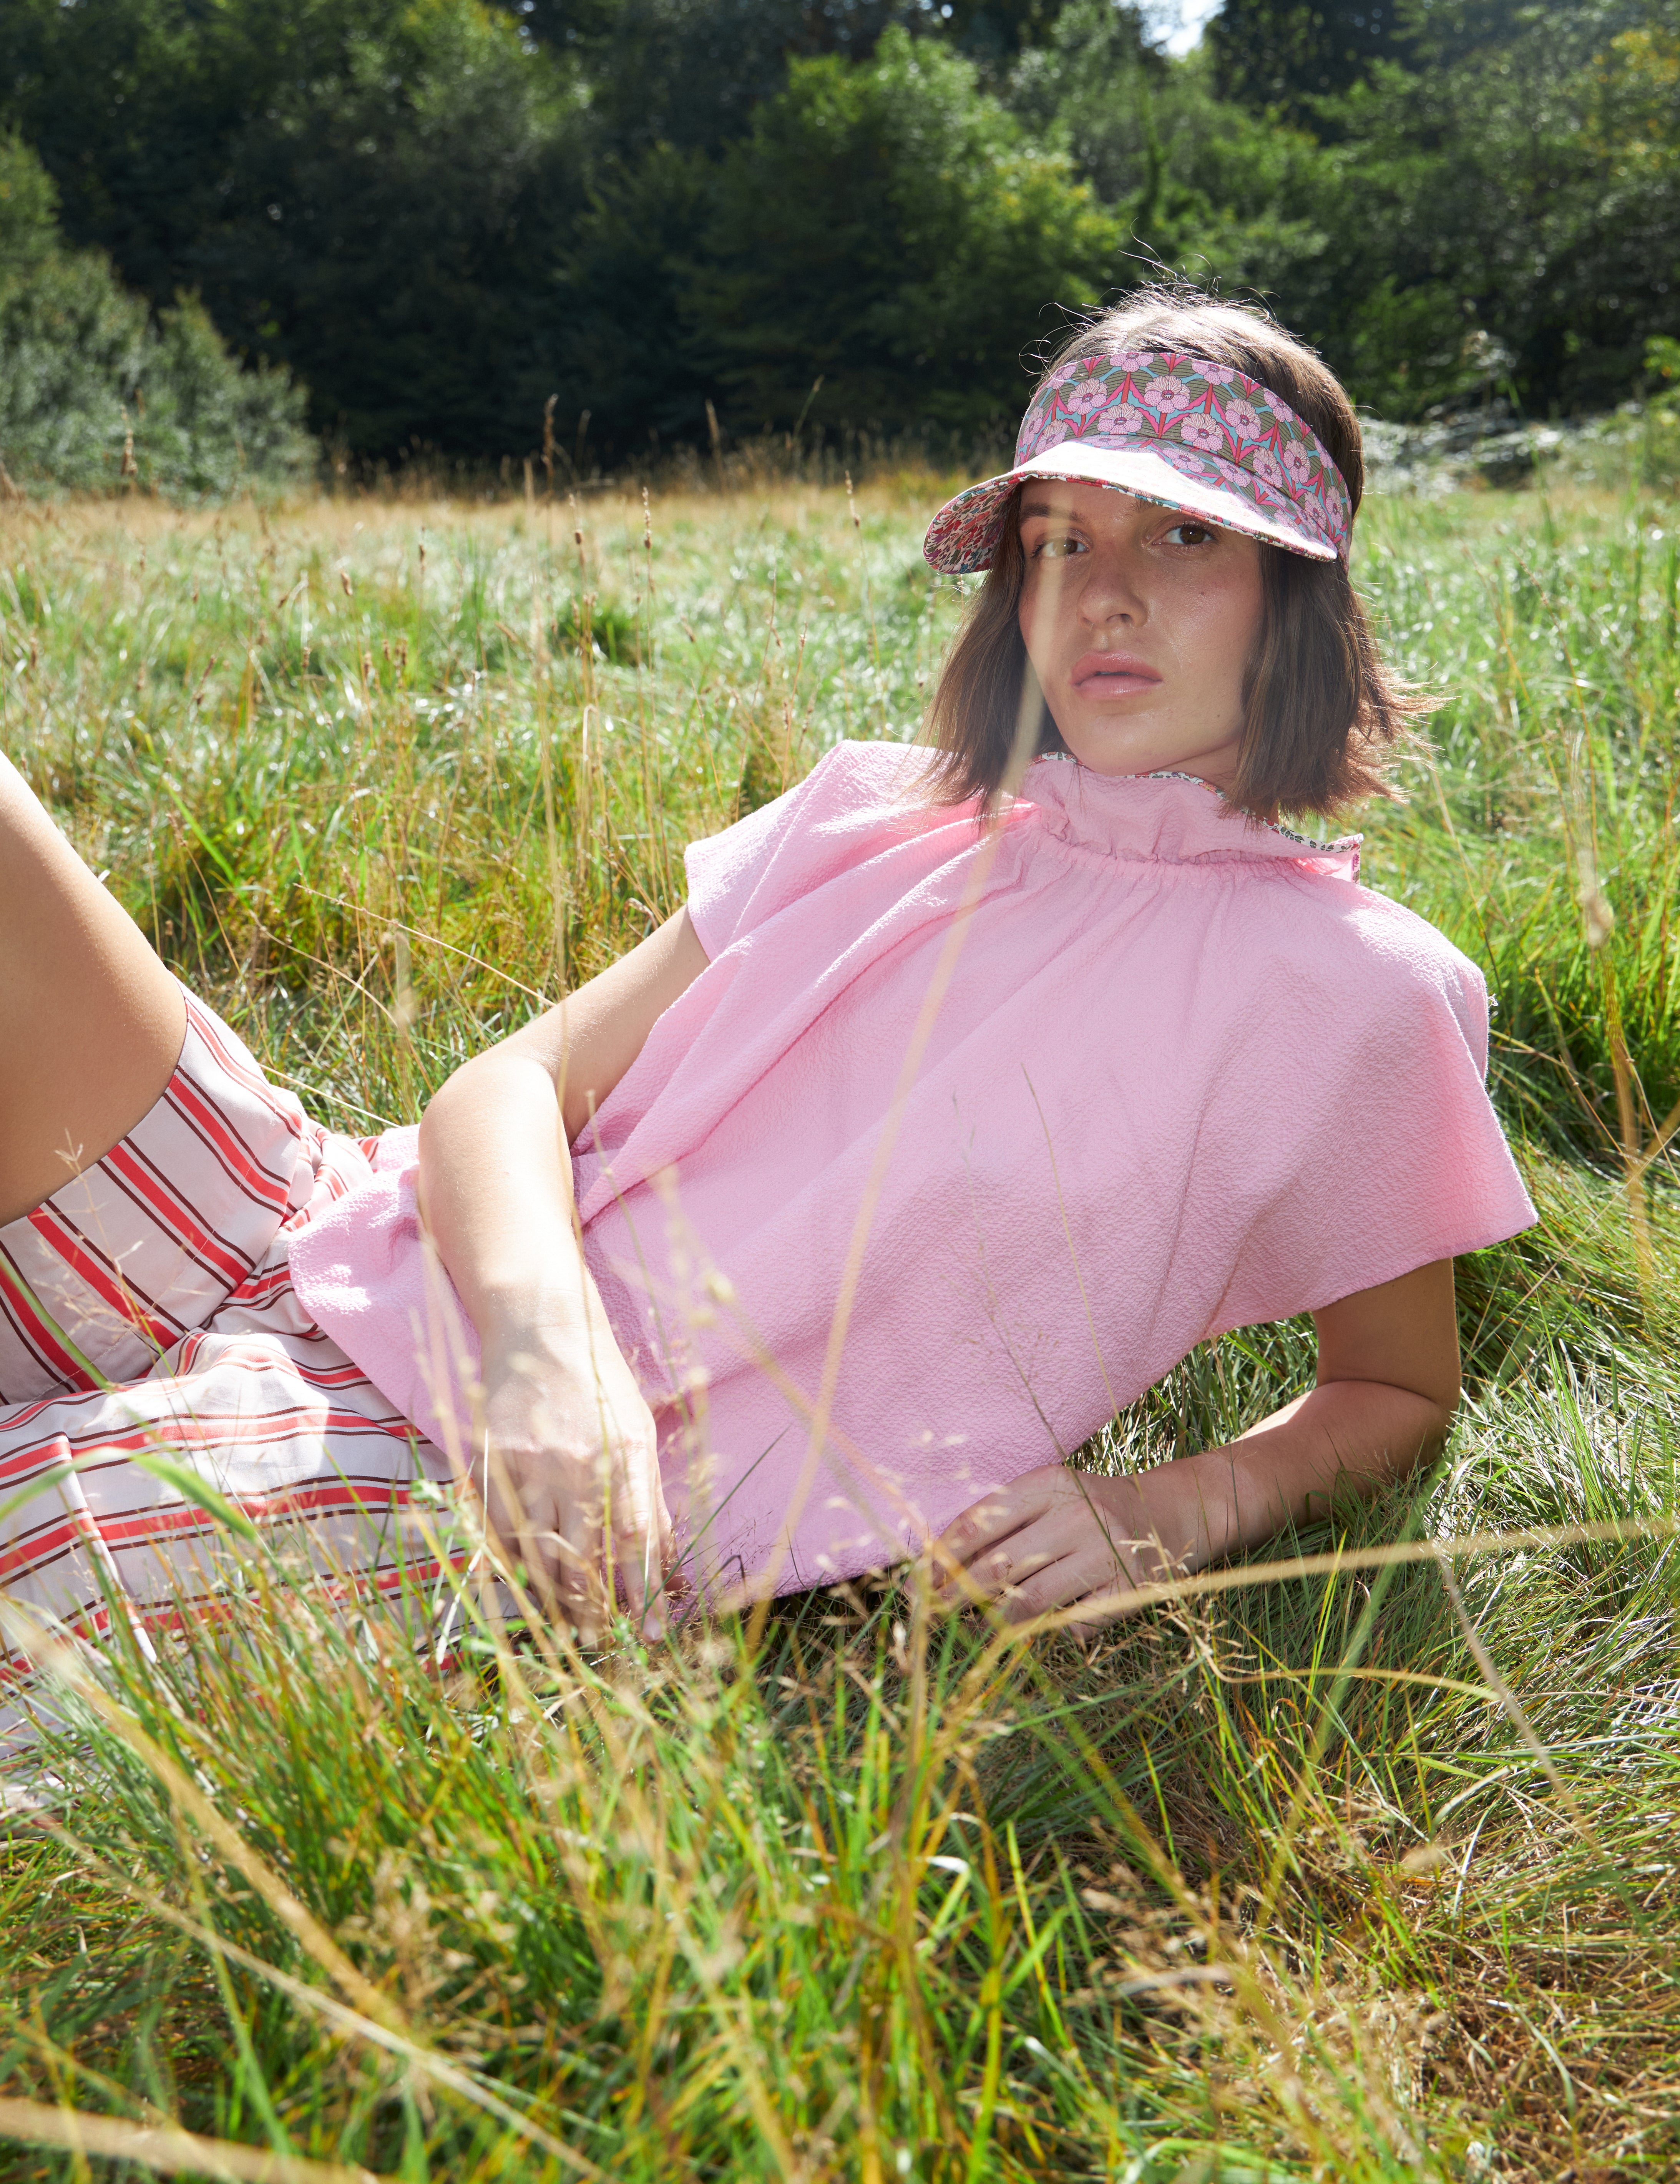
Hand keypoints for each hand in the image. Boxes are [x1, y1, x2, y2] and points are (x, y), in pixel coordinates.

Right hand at [477, 1325, 674, 1643]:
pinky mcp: (489, 1459)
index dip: (646, 1593)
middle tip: (598, 1637)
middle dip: (593, 1608)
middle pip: (583, 1557)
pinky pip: (499, 1529)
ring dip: (552, 1596)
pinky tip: (527, 1580)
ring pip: (537, 1552)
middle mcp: (576, 1460)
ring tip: (565, 1621)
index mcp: (624, 1451)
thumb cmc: (599, 1382)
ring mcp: (527, 1461)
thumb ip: (650, 1494)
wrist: (540, 1329)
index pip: (638, 1539)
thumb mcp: (641, 1430)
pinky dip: (513, 1562)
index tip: (652, 1633)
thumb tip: (665, 1560)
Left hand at [932, 1464, 1212, 1627]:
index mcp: (1049, 1484)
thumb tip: (936, 1574)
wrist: (1165, 1515)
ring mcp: (1106, 1553)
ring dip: (995, 1621)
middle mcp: (1079, 1514)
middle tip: (932, 1615)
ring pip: (1029, 1603)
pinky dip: (1052, 1630)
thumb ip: (999, 1527)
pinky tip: (1049, 1622)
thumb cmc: (1086, 1512)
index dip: (943, 1558)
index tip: (917, 1584)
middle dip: (956, 1597)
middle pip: (998, 1567)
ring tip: (980, 1624)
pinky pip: (1071, 1625)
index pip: (980, 1522)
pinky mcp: (1127, 1592)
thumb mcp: (1045, 1501)